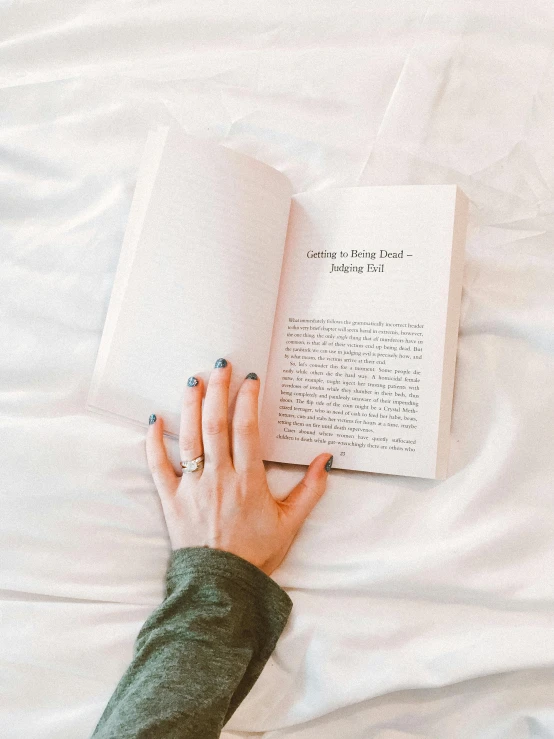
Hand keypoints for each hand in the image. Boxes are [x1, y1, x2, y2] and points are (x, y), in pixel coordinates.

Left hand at [145, 359, 331, 575]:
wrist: (222, 586)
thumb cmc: (257, 554)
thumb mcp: (291, 523)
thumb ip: (311, 489)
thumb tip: (326, 460)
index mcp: (248, 480)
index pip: (246, 429)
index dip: (247, 400)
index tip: (250, 380)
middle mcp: (219, 477)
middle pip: (215, 423)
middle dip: (217, 389)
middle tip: (220, 365)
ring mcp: (192, 486)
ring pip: (189, 437)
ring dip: (190, 405)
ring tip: (193, 380)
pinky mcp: (171, 499)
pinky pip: (158, 466)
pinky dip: (154, 442)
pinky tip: (155, 419)